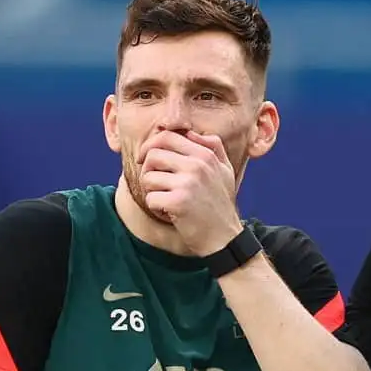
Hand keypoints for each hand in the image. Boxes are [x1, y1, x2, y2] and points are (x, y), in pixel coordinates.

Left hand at [138, 130, 242, 255]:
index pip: (167, 137)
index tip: (145, 158)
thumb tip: (192, 133)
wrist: (224, 238)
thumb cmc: (220, 204)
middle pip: (153, 155)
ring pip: (148, 177)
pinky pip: (150, 198)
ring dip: (151, 190)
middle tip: (153, 182)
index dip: (150, 145)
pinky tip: (168, 212)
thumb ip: (213, 147)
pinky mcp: (178, 203)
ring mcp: (188, 184)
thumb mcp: (225, 171)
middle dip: (146, 169)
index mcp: (206, 155)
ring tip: (165, 199)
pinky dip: (155, 208)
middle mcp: (197, 166)